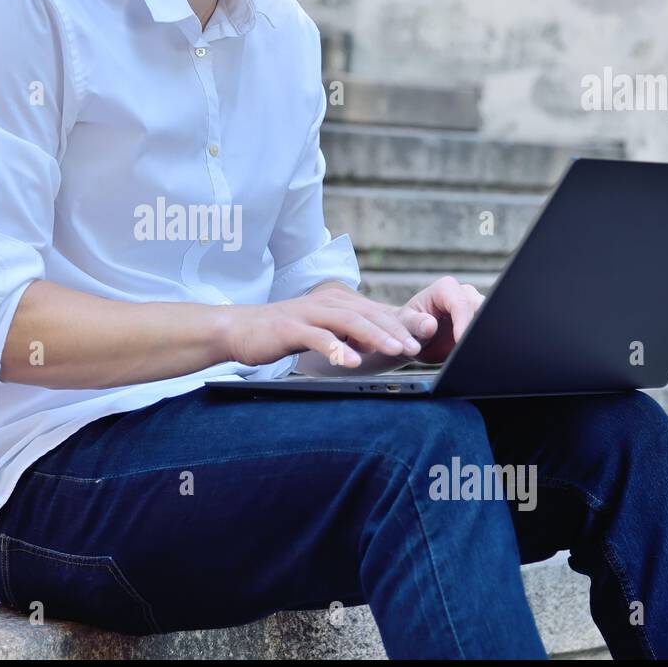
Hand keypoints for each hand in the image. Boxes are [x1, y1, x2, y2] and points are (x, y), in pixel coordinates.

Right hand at [224, 284, 430, 368]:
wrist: (240, 328)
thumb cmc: (284, 333)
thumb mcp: (322, 332)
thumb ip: (349, 335)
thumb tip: (380, 345)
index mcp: (337, 304)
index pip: (376, 311)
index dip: (403, 322)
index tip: (427, 336)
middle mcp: (327, 304)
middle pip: (369, 313)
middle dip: (397, 328)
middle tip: (418, 345)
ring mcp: (309, 314)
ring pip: (349, 322)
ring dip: (375, 336)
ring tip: (396, 350)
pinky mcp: (291, 328)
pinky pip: (319, 338)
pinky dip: (338, 349)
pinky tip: (353, 362)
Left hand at [401, 276, 485, 364]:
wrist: (412, 338)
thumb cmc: (406, 326)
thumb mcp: (404, 325)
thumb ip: (416, 324)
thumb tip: (430, 325)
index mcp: (445, 288)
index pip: (461, 303)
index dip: (463, 322)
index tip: (460, 341)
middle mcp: (464, 294)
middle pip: (482, 309)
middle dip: (478, 328)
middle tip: (469, 348)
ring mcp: (475, 309)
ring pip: (490, 320)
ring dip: (483, 336)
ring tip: (471, 352)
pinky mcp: (479, 324)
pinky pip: (488, 332)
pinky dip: (484, 342)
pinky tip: (474, 354)